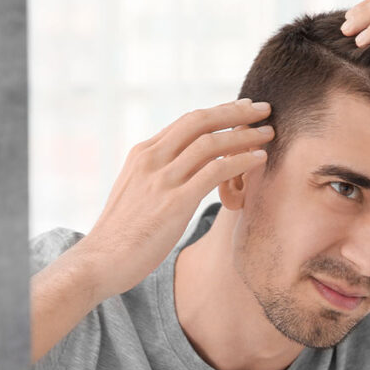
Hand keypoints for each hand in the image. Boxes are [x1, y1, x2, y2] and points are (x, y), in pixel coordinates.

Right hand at [75, 99, 272, 301]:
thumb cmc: (122, 233)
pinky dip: (241, 161)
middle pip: (200, 121)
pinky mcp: (174, 202)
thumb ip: (158, 175)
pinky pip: (215, 172)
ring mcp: (162, 179)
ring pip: (210, 143)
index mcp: (143, 153)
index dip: (219, 112)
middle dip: (236, 112)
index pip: (187, 121)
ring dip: (245, 135)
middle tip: (264, 109)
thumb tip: (185, 169)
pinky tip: (260, 159)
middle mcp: (152, 159)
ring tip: (269, 133)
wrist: (99, 261)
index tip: (242, 108)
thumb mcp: (137, 191)